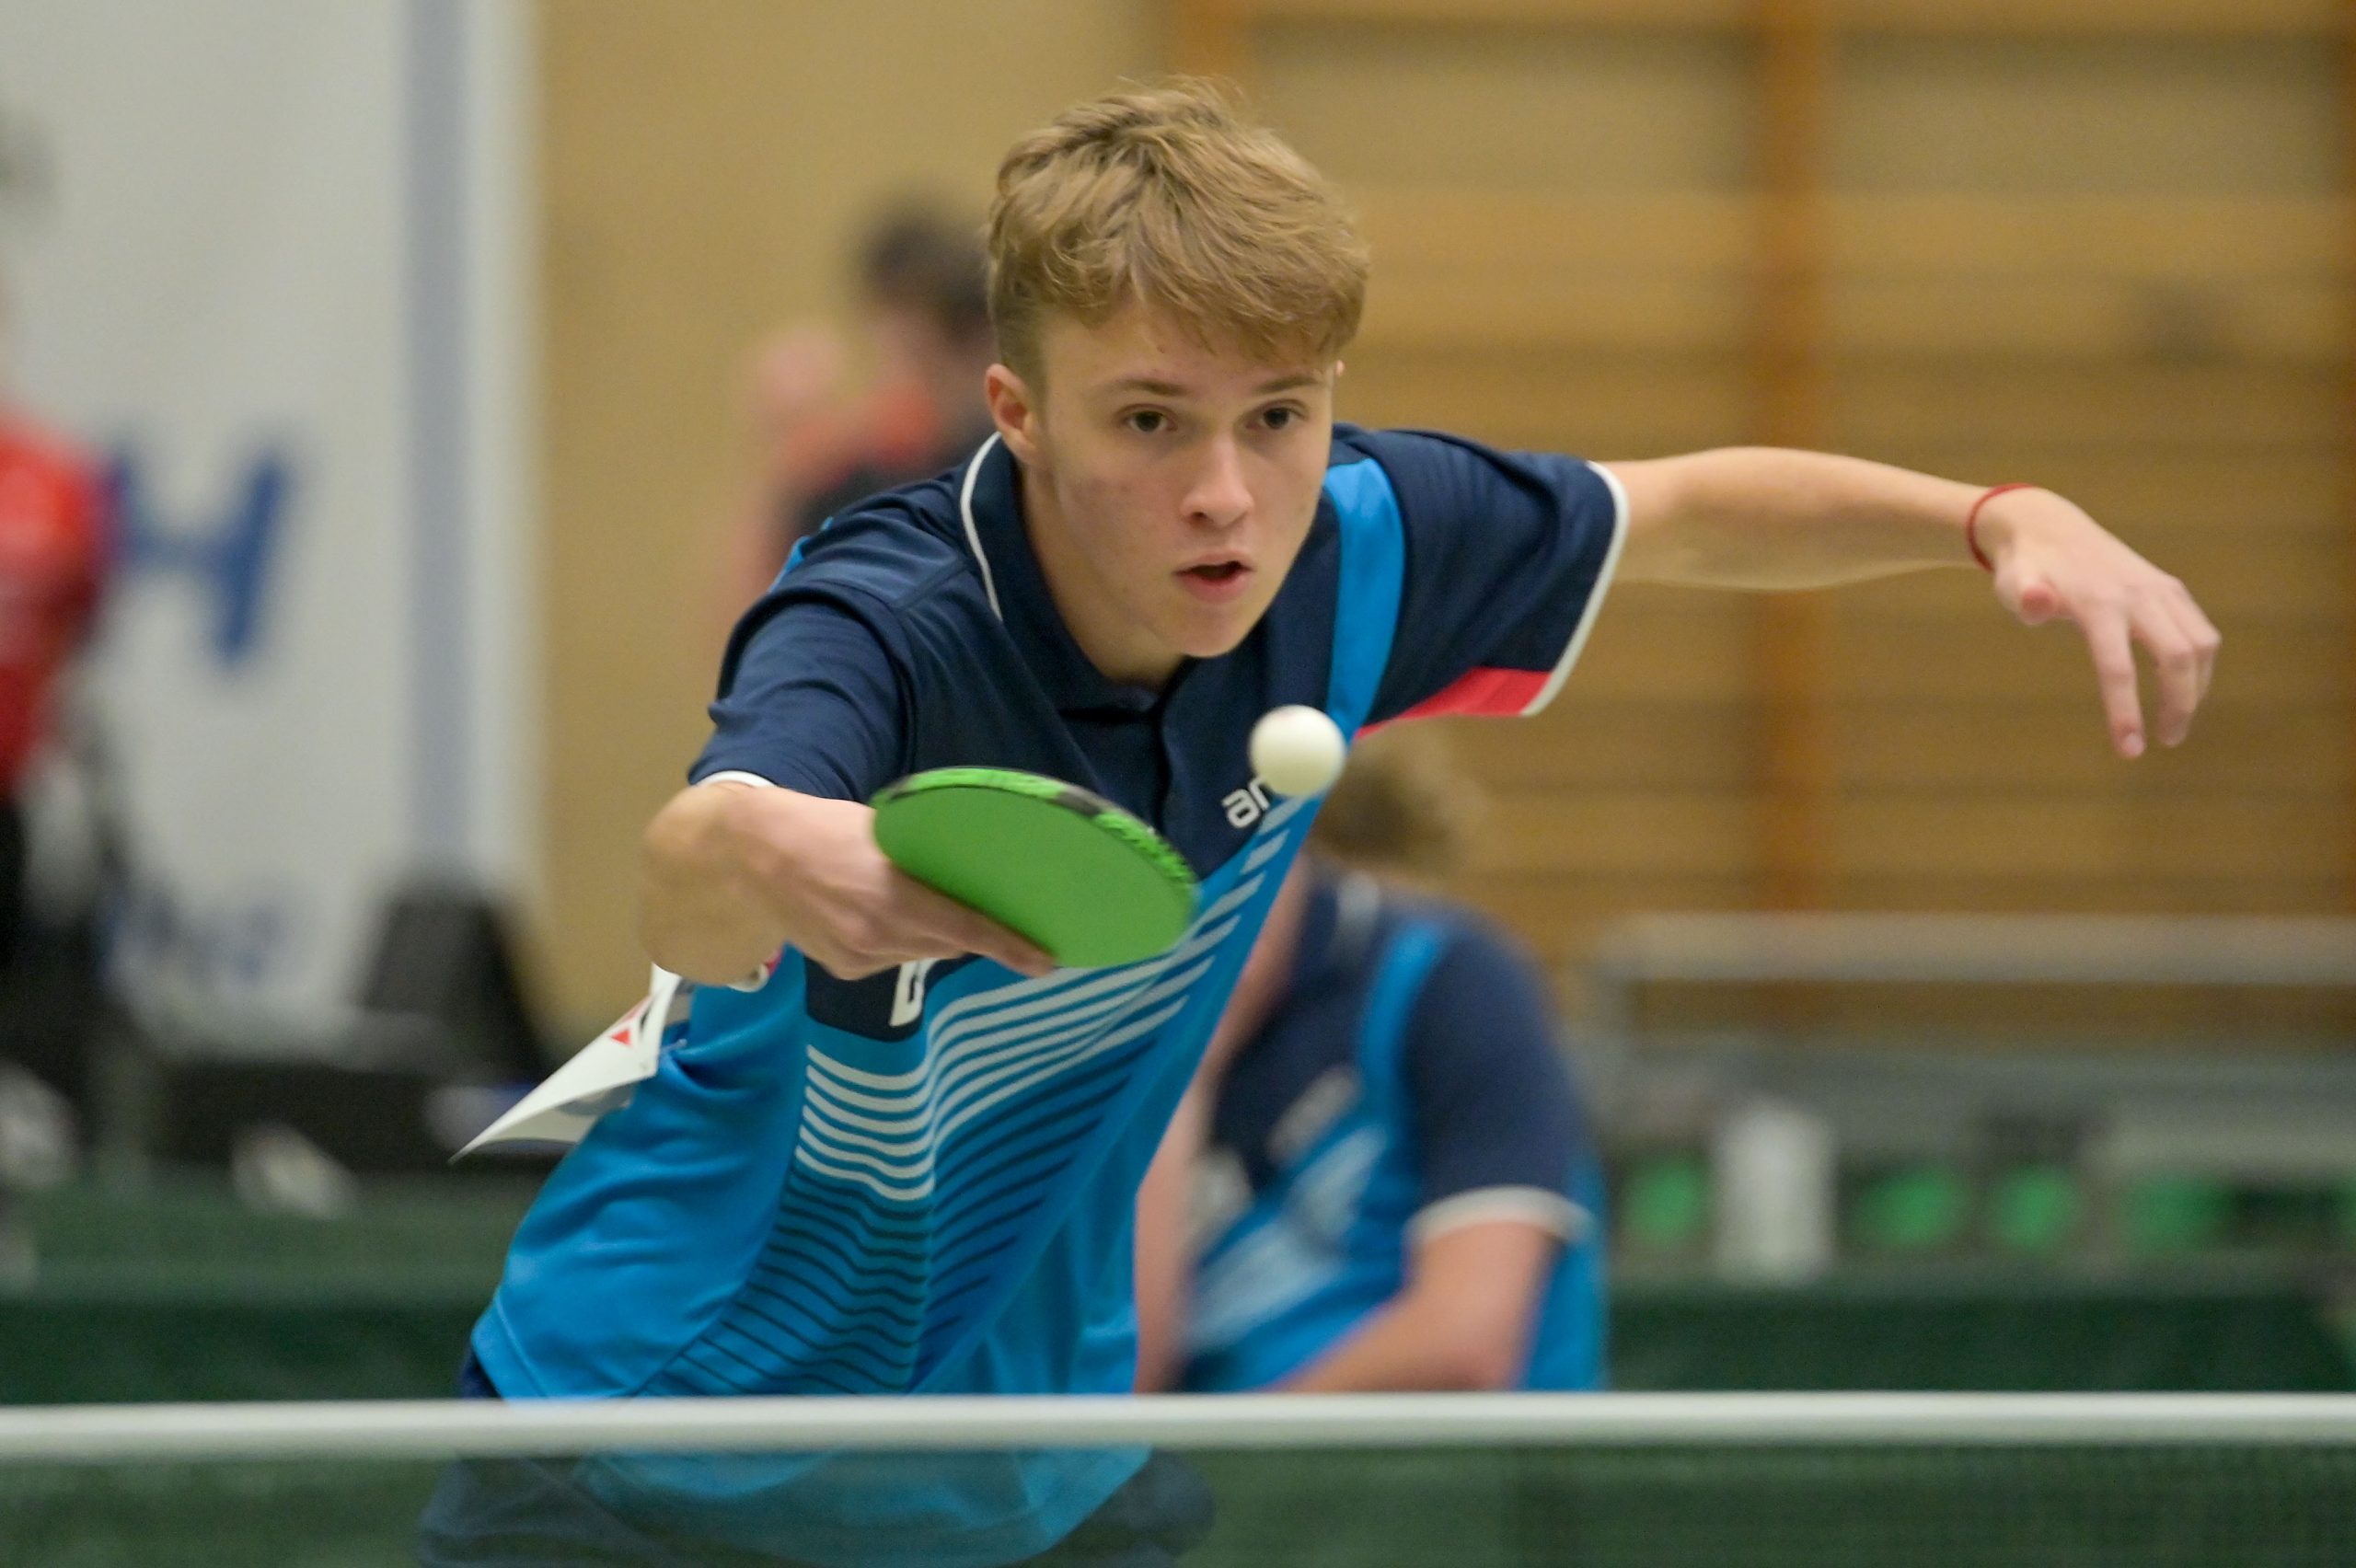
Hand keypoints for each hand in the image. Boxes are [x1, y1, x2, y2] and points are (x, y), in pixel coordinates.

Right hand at [644, 785, 1053, 983]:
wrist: (747, 857)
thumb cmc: (821, 827)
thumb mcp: (882, 830)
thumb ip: (922, 859)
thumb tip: (965, 876)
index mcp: (893, 896)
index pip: (966, 928)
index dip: (1009, 945)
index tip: (1045, 961)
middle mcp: (879, 936)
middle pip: (948, 943)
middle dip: (973, 933)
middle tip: (1000, 918)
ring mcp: (859, 958)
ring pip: (919, 952)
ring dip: (930, 933)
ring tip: (910, 899)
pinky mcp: (844, 970)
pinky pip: (891, 958)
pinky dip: (897, 940)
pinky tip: (875, 915)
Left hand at [1973, 488, 2220, 756]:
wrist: (2047, 527)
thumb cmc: (2024, 568)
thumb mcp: (2011, 583)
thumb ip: (2024, 596)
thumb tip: (2036, 603)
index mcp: (2099, 602)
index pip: (2118, 666)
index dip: (2125, 712)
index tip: (2130, 751)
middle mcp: (2139, 594)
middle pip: (2179, 657)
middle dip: (2179, 704)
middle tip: (2164, 741)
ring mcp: (2160, 588)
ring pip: (2201, 643)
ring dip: (2197, 687)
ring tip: (2175, 722)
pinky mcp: (2170, 588)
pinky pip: (2200, 630)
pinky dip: (2200, 664)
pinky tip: (2184, 688)